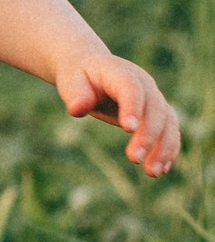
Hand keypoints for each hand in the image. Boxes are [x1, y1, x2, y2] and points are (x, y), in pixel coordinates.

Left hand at [57, 50, 180, 176]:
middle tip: (134, 159)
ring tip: (153, 172)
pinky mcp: (158, 112)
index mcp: (119, 72)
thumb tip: (77, 109)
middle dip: (148, 135)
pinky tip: (162, 169)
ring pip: (168, 121)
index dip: (132, 107)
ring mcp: (153, 97)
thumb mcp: (70, 81)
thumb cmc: (79, 78)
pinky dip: (170, 148)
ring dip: (164, 147)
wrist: (91, 69)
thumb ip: (75, 95)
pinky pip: (170, 129)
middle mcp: (143, 83)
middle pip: (154, 108)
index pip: (130, 87)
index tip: (128, 130)